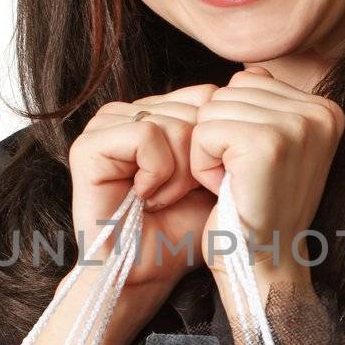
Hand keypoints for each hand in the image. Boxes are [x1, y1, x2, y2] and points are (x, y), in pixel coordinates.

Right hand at [67, 85, 218, 291]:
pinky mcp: (88, 146)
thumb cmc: (182, 230)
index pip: (206, 97)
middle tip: (176, 195)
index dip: (214, 145)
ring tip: (160, 198)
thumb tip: (255, 72)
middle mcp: (129, 113)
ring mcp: (105, 126)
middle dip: (197, 161)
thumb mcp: (218, 170)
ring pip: (173, 122)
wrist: (148, 272)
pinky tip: (145, 195)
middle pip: (193, 109)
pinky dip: (157, 171)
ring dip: (178, 172)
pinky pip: (146, 133)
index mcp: (156, 113)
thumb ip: (230, 126)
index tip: (201, 183)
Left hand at [189, 66, 344, 279]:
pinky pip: (205, 131)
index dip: (236, 125)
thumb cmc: (258, 210)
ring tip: (237, 184)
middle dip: (221, 136)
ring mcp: (298, 126)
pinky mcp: (268, 143)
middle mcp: (321, 112)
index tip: (255, 167)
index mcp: (327, 109)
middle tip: (243, 179)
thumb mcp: (272, 149)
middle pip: (230, 90)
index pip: (250, 80)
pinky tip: (227, 190)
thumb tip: (253, 68)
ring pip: (214, 109)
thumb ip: (266, 104)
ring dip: (210, 151)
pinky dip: (203, 165)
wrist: (263, 266)